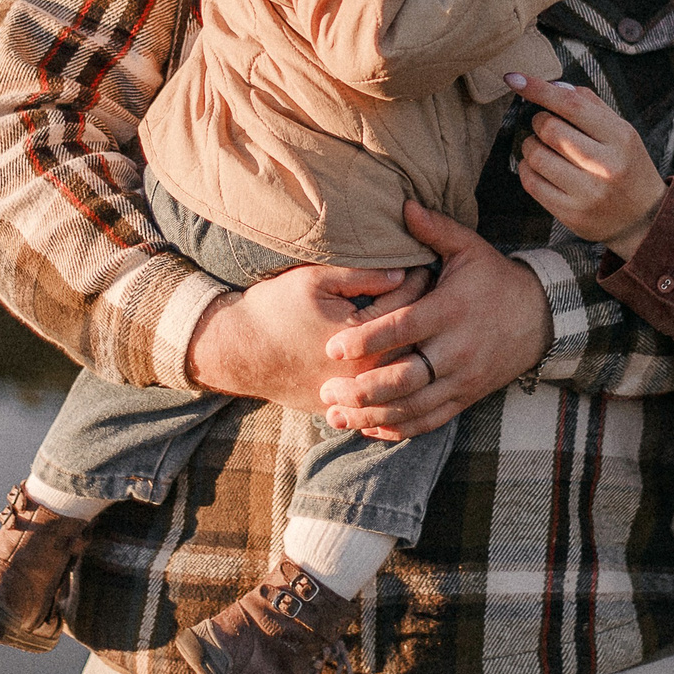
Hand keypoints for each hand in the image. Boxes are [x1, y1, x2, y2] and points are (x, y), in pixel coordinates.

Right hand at [186, 262, 415, 411]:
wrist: (238, 352)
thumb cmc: (275, 309)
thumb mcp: (315, 280)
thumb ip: (360, 275)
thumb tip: (400, 272)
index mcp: (362, 339)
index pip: (407, 304)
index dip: (419, 280)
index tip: (427, 265)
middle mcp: (363, 372)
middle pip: (413, 342)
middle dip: (424, 315)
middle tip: (435, 293)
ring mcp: (353, 395)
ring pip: (400, 373)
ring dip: (413, 348)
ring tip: (421, 324)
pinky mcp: (342, 408)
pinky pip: (379, 397)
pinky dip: (393, 378)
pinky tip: (399, 358)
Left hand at [318, 201, 552, 439]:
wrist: (541, 317)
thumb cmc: (495, 279)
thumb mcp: (470, 248)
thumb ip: (435, 229)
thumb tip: (402, 204)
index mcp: (450, 310)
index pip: (403, 329)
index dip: (367, 340)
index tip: (334, 347)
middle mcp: (457, 349)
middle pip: (405, 378)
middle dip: (363, 389)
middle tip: (326, 390)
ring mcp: (463, 378)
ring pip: (414, 406)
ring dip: (373, 414)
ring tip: (336, 415)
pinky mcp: (467, 397)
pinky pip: (431, 420)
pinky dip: (400, 428)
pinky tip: (371, 427)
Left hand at [505, 74, 667, 258]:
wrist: (645, 219)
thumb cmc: (628, 167)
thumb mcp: (622, 132)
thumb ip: (591, 106)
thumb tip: (554, 87)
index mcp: (620, 137)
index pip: (572, 105)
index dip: (538, 89)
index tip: (514, 79)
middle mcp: (605, 165)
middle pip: (549, 129)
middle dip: (538, 122)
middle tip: (544, 126)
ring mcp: (588, 192)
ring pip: (536, 156)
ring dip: (530, 145)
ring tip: (542, 148)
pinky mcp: (571, 214)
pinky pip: (532, 183)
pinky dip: (527, 169)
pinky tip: (538, 167)